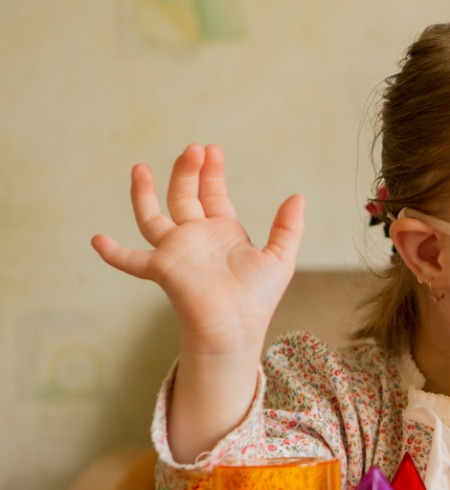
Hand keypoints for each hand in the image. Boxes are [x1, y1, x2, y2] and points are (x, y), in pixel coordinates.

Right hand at [92, 144, 304, 354]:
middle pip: (184, 196)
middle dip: (188, 172)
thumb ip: (288, 228)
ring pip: (152, 216)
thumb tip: (299, 197)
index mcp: (223, 232)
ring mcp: (176, 252)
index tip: (212, 149)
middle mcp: (196, 238)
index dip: (211, 172)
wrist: (238, 328)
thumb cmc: (258, 298)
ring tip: (141, 168)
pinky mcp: (162, 269)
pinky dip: (113, 254)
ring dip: (145, 193)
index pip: (212, 194)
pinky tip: (97, 240)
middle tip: (194, 148)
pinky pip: (131, 261)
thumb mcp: (279, 258)